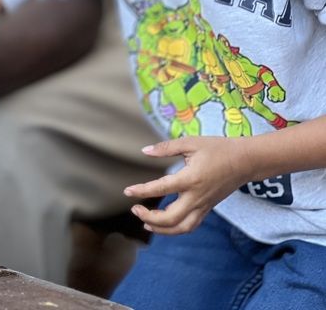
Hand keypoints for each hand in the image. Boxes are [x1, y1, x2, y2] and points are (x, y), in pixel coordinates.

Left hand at [123, 136, 252, 233]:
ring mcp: (203, 206)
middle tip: (135, 209)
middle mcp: (196, 197)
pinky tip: (165, 223)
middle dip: (150, 218)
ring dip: (162, 229)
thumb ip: (166, 148)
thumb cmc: (217, 148)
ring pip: (181, 228)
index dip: (142, 191)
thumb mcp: (191, 142)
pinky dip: (176, 229)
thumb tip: (144, 151)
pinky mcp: (208, 208)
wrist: (245, 161)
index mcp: (190, 179)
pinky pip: (191, 225)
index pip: (161, 189)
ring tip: (147, 223)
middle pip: (170, 218)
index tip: (127, 192)